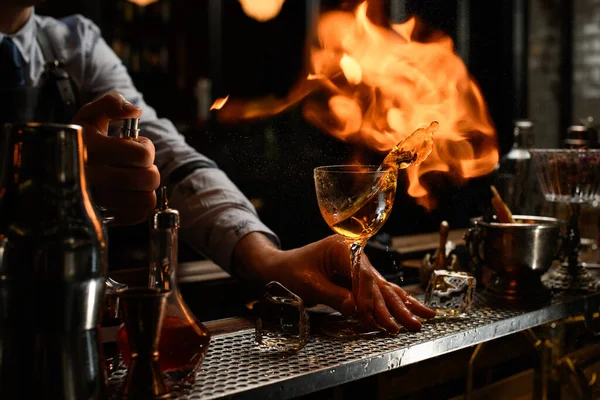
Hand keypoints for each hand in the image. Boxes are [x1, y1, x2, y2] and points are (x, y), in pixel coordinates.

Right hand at [72, 93, 159, 224]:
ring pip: (146, 200)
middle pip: (148, 178)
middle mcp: (91, 176)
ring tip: (133, 179)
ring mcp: (96, 200)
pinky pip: (139, 215)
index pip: (143, 155)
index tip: (133, 146)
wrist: (55, 171)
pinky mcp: (103, 217)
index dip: (145, 148)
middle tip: (136, 165)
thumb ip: (112, 103)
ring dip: (146, 188)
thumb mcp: (90, 116)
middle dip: (149, 168)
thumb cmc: (82, 141)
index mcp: (91, 148)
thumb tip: (135, 111)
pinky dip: (140, 204)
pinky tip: (129, 194)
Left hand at [235, 233, 435, 332]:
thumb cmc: (290, 272)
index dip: (371, 300)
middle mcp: (354, 253)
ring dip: (402, 305)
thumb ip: (335, 297)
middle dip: (395, 306)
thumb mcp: (309, 285)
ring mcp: (358, 264)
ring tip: (424, 317)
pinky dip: (393, 302)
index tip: (379, 321)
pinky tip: (412, 309)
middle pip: (378, 282)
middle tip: (412, 325)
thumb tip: (358, 310)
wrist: (279, 267)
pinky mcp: (357, 276)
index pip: (363, 276)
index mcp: (341, 248)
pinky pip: (378, 290)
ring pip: (383, 287)